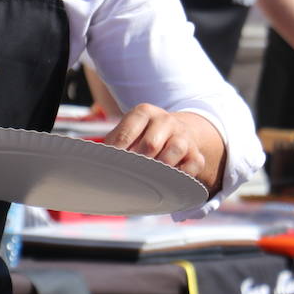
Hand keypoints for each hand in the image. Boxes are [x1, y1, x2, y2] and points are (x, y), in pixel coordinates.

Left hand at [103, 104, 224, 193]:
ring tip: (150, 178)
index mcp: (144, 112)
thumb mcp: (126, 132)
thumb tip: (98, 163)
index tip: (111, 167)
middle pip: (151, 144)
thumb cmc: (140, 136)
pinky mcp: (196, 154)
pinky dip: (181, 176)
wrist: (174, 132)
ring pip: (175, 150)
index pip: (127, 133)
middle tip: (130, 175)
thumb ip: (113, 144)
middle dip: (139, 163)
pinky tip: (169, 181)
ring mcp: (183, 136)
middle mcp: (165, 120)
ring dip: (161, 168)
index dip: (117, 154)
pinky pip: (192, 166)